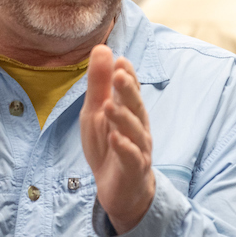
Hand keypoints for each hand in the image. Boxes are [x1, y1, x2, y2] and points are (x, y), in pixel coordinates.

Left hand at [79, 45, 154, 233]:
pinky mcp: (134, 170)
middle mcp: (138, 127)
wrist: (120, 188)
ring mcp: (138, 148)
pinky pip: (131, 158)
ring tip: (109, 106)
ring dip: (122, 118)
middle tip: (119, 74)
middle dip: (128, 91)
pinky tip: (115, 138)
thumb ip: (99, 83)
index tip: (119, 59)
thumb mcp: (96, 112)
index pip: (130, 89)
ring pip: (134, 131)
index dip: (127, 75)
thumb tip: (103, 48)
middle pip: (135, 106)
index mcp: (129, 110)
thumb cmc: (109, 144)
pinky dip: (124, 148)